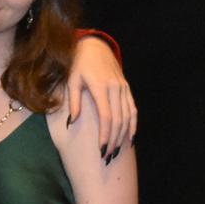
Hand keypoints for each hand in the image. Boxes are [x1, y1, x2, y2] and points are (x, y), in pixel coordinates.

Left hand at [66, 36, 135, 161]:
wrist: (94, 47)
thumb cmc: (78, 65)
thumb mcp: (71, 81)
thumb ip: (73, 102)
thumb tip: (71, 123)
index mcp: (100, 87)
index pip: (106, 116)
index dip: (105, 134)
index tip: (101, 148)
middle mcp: (115, 88)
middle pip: (118, 120)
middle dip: (114, 140)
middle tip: (108, 156)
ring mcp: (123, 88)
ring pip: (127, 116)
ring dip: (123, 136)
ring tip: (117, 152)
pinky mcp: (127, 88)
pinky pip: (133, 109)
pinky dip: (133, 125)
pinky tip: (130, 138)